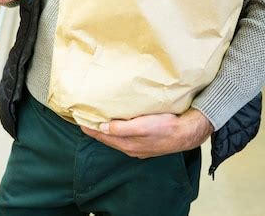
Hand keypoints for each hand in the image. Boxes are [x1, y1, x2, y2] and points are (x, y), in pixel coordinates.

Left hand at [80, 108, 212, 158]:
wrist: (186, 133)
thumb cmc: (164, 127)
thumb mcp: (141, 126)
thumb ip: (121, 128)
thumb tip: (102, 127)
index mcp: (127, 144)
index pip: (102, 136)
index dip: (90, 128)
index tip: (79, 119)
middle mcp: (130, 147)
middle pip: (107, 138)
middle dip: (96, 129)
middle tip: (85, 118)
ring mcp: (138, 146)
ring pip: (116, 138)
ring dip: (106, 130)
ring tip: (98, 119)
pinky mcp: (146, 142)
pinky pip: (126, 136)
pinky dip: (118, 130)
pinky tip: (119, 124)